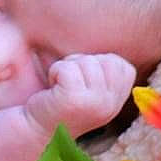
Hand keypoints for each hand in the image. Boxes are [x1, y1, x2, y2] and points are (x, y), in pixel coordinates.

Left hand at [22, 53, 136, 144]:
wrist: (31, 129)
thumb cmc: (57, 101)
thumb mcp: (89, 86)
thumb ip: (104, 71)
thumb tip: (129, 31)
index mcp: (117, 102)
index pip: (120, 64)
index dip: (95, 65)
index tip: (80, 84)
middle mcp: (112, 106)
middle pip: (104, 60)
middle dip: (81, 64)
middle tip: (67, 85)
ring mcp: (96, 105)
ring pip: (86, 62)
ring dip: (66, 69)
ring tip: (59, 88)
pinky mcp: (75, 101)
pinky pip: (67, 68)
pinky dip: (55, 73)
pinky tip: (51, 91)